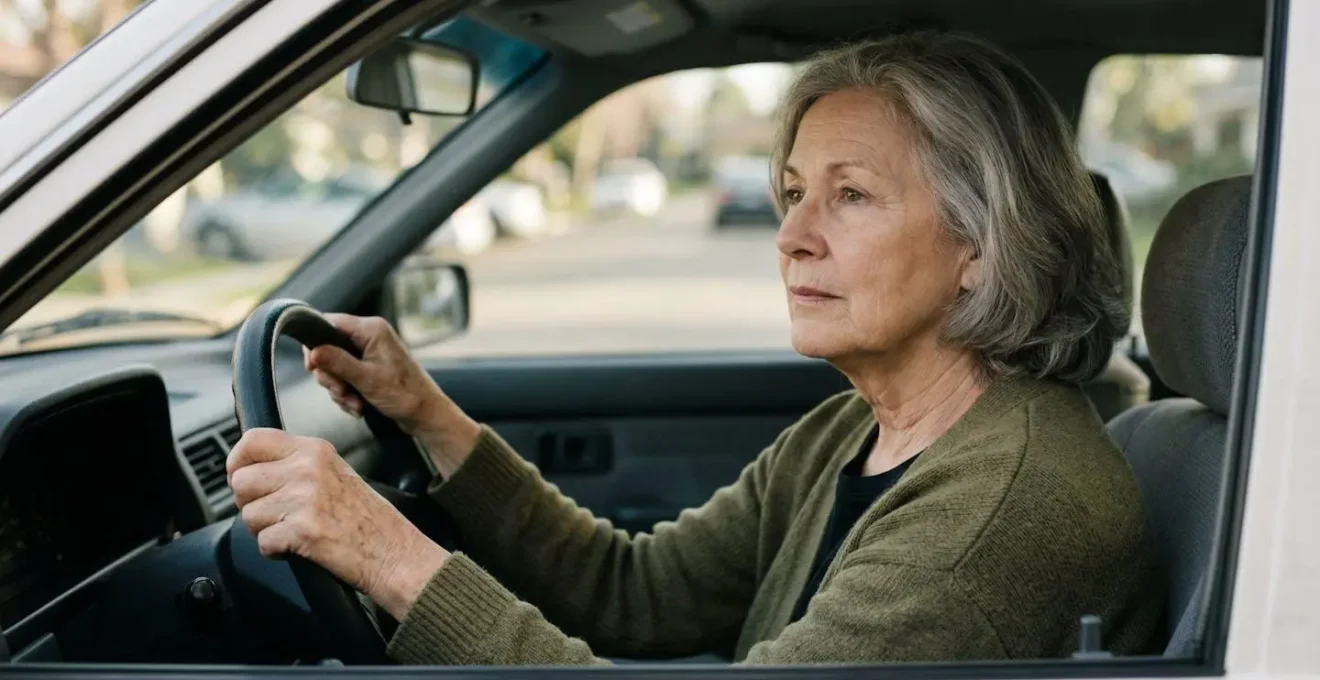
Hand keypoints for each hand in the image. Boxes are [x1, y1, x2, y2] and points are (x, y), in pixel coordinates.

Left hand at [226, 428, 447, 618]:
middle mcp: (308, 468)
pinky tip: (298, 548)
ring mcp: (305, 498)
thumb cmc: (366, 518)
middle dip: (250, 503)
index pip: (252, 440)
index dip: (237, 462)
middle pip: (241, 480)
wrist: (393, 552)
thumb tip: (249, 470)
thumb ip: (295, 465)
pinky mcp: (302, 529)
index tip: (240, 476)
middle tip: (274, 514)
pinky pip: (263, 542)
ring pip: (248, 514)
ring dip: (264, 530)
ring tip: (293, 531)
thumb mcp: (333, 473)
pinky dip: (275, 551)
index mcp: (314, 450)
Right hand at [306, 313, 479, 474]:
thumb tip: (312, 351)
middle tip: (341, 391)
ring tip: (354, 403)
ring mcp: (369, 352)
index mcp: (371, 329)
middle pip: (328, 348)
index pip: (329, 322)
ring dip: (339, 389)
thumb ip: (337, 362)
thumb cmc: (404, 394)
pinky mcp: (369, 367)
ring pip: (334, 366)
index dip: (315, 343)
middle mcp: (369, 336)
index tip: (312, 366)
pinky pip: (345, 377)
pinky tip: (358, 405)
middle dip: (330, 375)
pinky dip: (347, 393)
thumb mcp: (365, 379)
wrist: (424, 414)